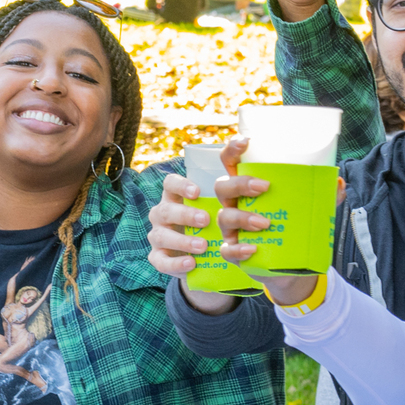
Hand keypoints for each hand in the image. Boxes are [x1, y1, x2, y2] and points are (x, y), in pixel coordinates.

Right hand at [148, 155, 222, 288]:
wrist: (208, 257)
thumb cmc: (214, 220)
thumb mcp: (222, 200)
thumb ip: (230, 173)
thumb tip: (245, 140)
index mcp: (177, 196)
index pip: (170, 183)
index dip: (180, 185)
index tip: (198, 191)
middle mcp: (163, 213)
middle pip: (165, 209)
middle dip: (185, 214)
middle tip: (207, 219)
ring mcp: (159, 236)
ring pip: (162, 236)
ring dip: (183, 240)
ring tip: (204, 245)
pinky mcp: (160, 258)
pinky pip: (161, 261)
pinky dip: (176, 264)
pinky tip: (192, 264)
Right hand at [207, 143, 328, 304]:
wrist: (291, 266)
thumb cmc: (293, 227)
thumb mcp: (310, 209)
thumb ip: (325, 195)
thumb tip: (338, 183)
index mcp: (248, 187)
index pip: (232, 162)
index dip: (233, 149)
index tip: (245, 143)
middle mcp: (235, 204)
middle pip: (223, 186)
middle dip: (240, 184)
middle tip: (264, 187)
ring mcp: (231, 228)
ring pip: (224, 216)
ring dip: (243, 217)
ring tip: (265, 223)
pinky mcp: (233, 251)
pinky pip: (227, 250)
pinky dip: (238, 249)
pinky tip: (253, 249)